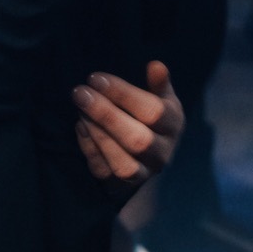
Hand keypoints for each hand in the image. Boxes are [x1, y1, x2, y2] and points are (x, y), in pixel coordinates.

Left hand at [73, 61, 182, 196]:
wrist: (149, 157)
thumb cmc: (152, 120)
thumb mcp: (162, 99)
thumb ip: (159, 84)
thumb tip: (156, 65)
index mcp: (173, 126)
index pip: (153, 112)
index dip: (123, 94)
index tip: (95, 78)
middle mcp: (162, 154)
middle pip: (137, 140)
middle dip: (105, 114)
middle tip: (79, 92)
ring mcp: (143, 173)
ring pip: (122, 162)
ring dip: (97, 133)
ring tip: (79, 107)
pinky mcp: (121, 185)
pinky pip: (103, 172)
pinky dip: (90, 149)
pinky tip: (80, 126)